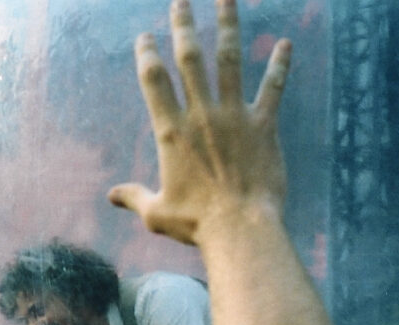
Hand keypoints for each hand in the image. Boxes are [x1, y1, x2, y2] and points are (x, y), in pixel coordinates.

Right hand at [108, 0, 290, 245]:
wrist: (239, 228)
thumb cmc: (196, 223)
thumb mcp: (156, 213)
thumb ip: (134, 197)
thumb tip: (111, 196)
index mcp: (171, 133)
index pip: (154, 82)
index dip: (147, 55)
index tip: (145, 37)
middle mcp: (201, 116)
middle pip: (190, 59)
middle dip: (183, 26)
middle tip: (180, 2)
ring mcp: (234, 116)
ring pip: (229, 60)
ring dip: (227, 26)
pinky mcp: (263, 125)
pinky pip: (272, 88)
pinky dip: (280, 65)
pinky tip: (286, 43)